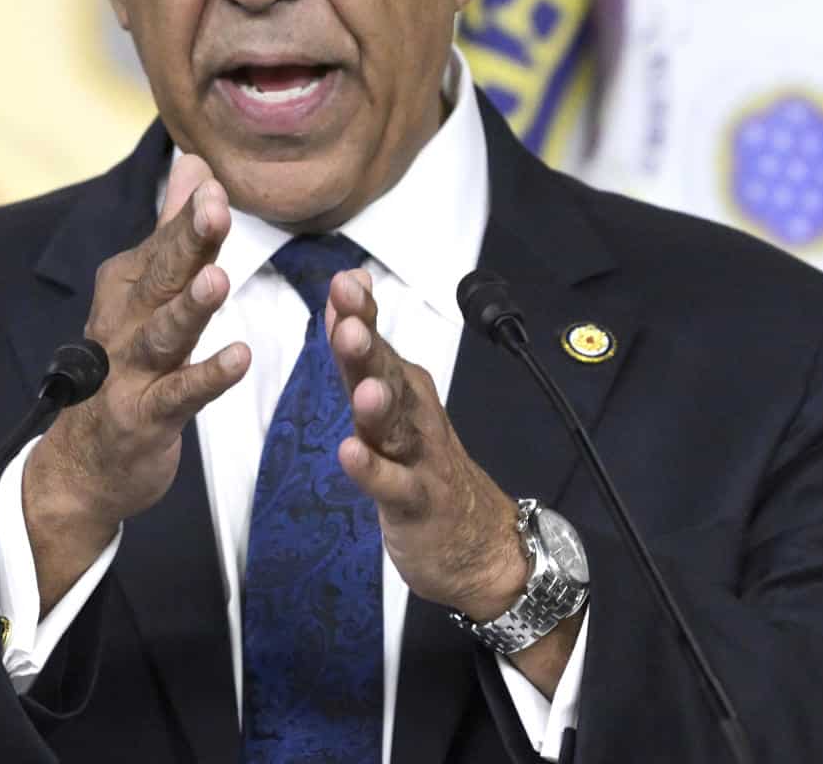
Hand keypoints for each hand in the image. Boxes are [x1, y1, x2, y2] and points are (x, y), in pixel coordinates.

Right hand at [22, 154, 249, 609]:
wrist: (84, 462)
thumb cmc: (126, 365)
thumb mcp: (147, 291)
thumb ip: (173, 228)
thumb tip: (196, 163)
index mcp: (130, 286)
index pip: (167, 243)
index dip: (191, 214)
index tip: (215, 180)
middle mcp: (126, 320)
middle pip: (163, 276)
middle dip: (188, 241)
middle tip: (216, 208)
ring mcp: (131, 370)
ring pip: (164, 332)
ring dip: (190, 307)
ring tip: (219, 280)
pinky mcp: (144, 416)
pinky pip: (180, 394)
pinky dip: (208, 377)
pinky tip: (240, 358)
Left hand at [327, 270, 582, 696]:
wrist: (479, 540)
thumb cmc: (423, 462)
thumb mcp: (390, 405)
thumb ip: (363, 353)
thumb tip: (346, 289)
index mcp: (403, 388)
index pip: (376, 345)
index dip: (359, 316)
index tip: (344, 283)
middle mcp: (412, 415)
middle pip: (386, 377)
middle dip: (367, 349)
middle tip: (349, 322)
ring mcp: (418, 459)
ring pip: (394, 427)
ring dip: (377, 406)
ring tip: (362, 388)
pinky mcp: (418, 502)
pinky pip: (392, 485)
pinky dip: (372, 471)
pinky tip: (350, 454)